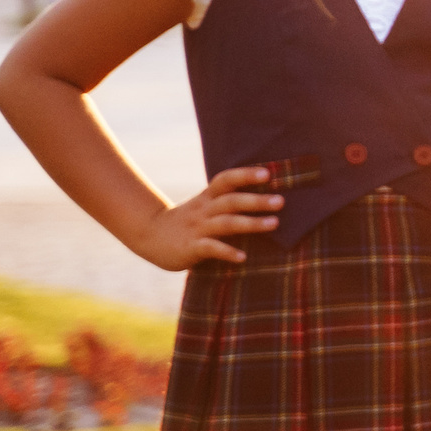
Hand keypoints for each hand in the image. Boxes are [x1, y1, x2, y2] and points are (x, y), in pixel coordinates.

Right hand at [128, 167, 281, 270]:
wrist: (149, 236)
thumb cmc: (188, 221)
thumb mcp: (205, 206)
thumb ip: (228, 201)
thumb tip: (266, 195)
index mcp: (208, 198)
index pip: (226, 180)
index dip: (245, 175)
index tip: (268, 173)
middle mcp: (204, 210)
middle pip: (231, 201)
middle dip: (256, 200)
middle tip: (281, 201)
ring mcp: (197, 229)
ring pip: (226, 223)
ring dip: (251, 223)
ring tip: (274, 223)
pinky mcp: (191, 248)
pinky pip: (210, 248)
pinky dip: (227, 252)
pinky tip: (243, 257)